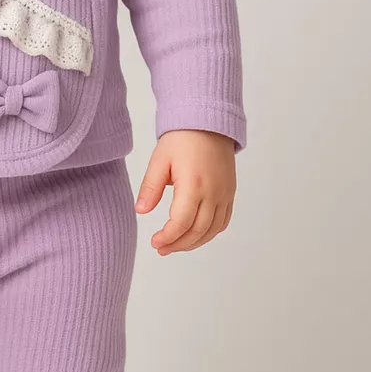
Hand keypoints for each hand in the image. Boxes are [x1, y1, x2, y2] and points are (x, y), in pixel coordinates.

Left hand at [134, 130, 235, 254]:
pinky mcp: (230, 192)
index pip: (181, 222)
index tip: (155, 242)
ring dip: (194, 243)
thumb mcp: (159, 160)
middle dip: (178, 245)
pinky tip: (195, 235)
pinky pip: (223, 221)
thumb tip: (140, 211)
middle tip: (161, 249)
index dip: (167, 237)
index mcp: (194, 184)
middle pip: (198, 231)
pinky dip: (210, 233)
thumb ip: (150, 187)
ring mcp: (225, 194)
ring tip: (175, 245)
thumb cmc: (181, 139)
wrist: (207, 123)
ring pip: (212, 230)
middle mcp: (213, 192)